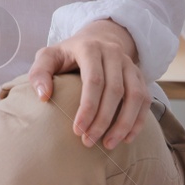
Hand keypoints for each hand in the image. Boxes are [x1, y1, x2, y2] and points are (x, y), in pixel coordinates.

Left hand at [27, 18, 149, 150]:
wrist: (96, 40)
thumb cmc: (67, 55)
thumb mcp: (48, 57)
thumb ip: (39, 73)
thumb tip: (43, 96)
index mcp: (90, 48)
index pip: (94, 80)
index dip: (88, 108)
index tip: (77, 130)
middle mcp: (113, 54)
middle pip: (115, 91)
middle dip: (103, 120)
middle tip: (88, 142)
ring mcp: (129, 64)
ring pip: (135, 96)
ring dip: (124, 124)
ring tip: (108, 145)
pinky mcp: (140, 76)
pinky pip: (145, 100)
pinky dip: (138, 121)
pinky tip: (126, 138)